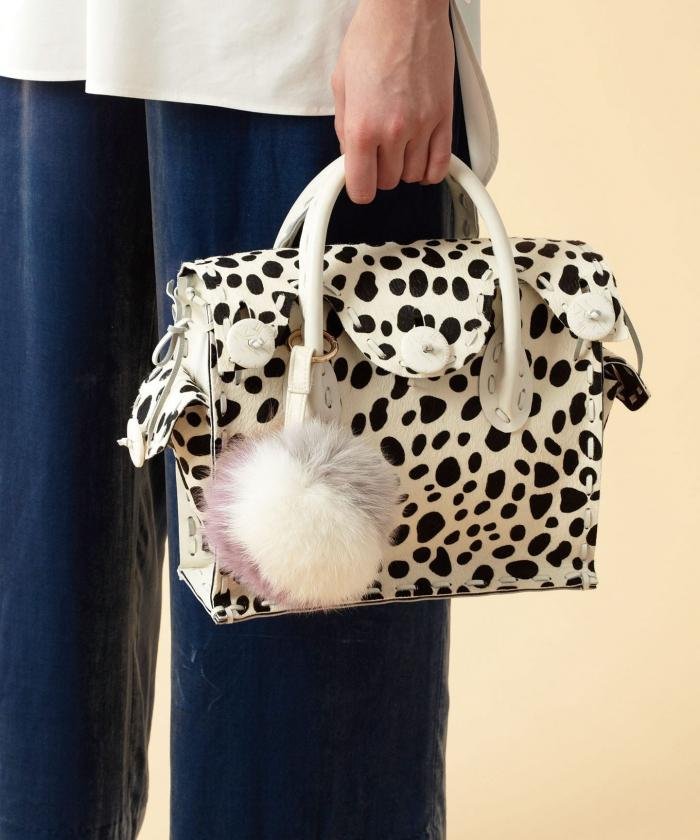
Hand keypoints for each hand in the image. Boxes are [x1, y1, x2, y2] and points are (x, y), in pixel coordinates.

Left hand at [331, 0, 454, 203]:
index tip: (361, 185)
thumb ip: (345, 127)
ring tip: (399, 148)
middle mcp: (394, 131)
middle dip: (381, 172)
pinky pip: (441, 164)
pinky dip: (431, 170)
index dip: (360, 189)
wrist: (405, 10)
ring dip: (405, 168)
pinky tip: (422, 160)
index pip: (362, 187)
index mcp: (363, 126)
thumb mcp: (341, 85)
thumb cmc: (373, 38)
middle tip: (378, 153)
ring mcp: (422, 126)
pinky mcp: (444, 117)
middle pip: (389, 182)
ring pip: (414, 175)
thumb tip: (351, 154)